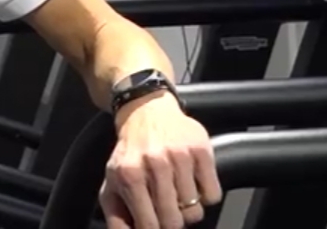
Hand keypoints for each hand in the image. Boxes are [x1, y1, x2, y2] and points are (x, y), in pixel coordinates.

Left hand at [99, 93, 221, 227]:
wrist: (146, 110)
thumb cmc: (130, 152)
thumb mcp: (113, 181)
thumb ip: (116, 216)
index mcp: (129, 175)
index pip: (149, 226)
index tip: (155, 224)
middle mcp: (155, 163)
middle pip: (175, 221)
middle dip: (172, 221)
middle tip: (168, 209)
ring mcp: (180, 156)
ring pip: (196, 210)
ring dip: (188, 208)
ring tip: (177, 192)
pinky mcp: (201, 149)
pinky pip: (213, 195)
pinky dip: (205, 195)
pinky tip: (192, 181)